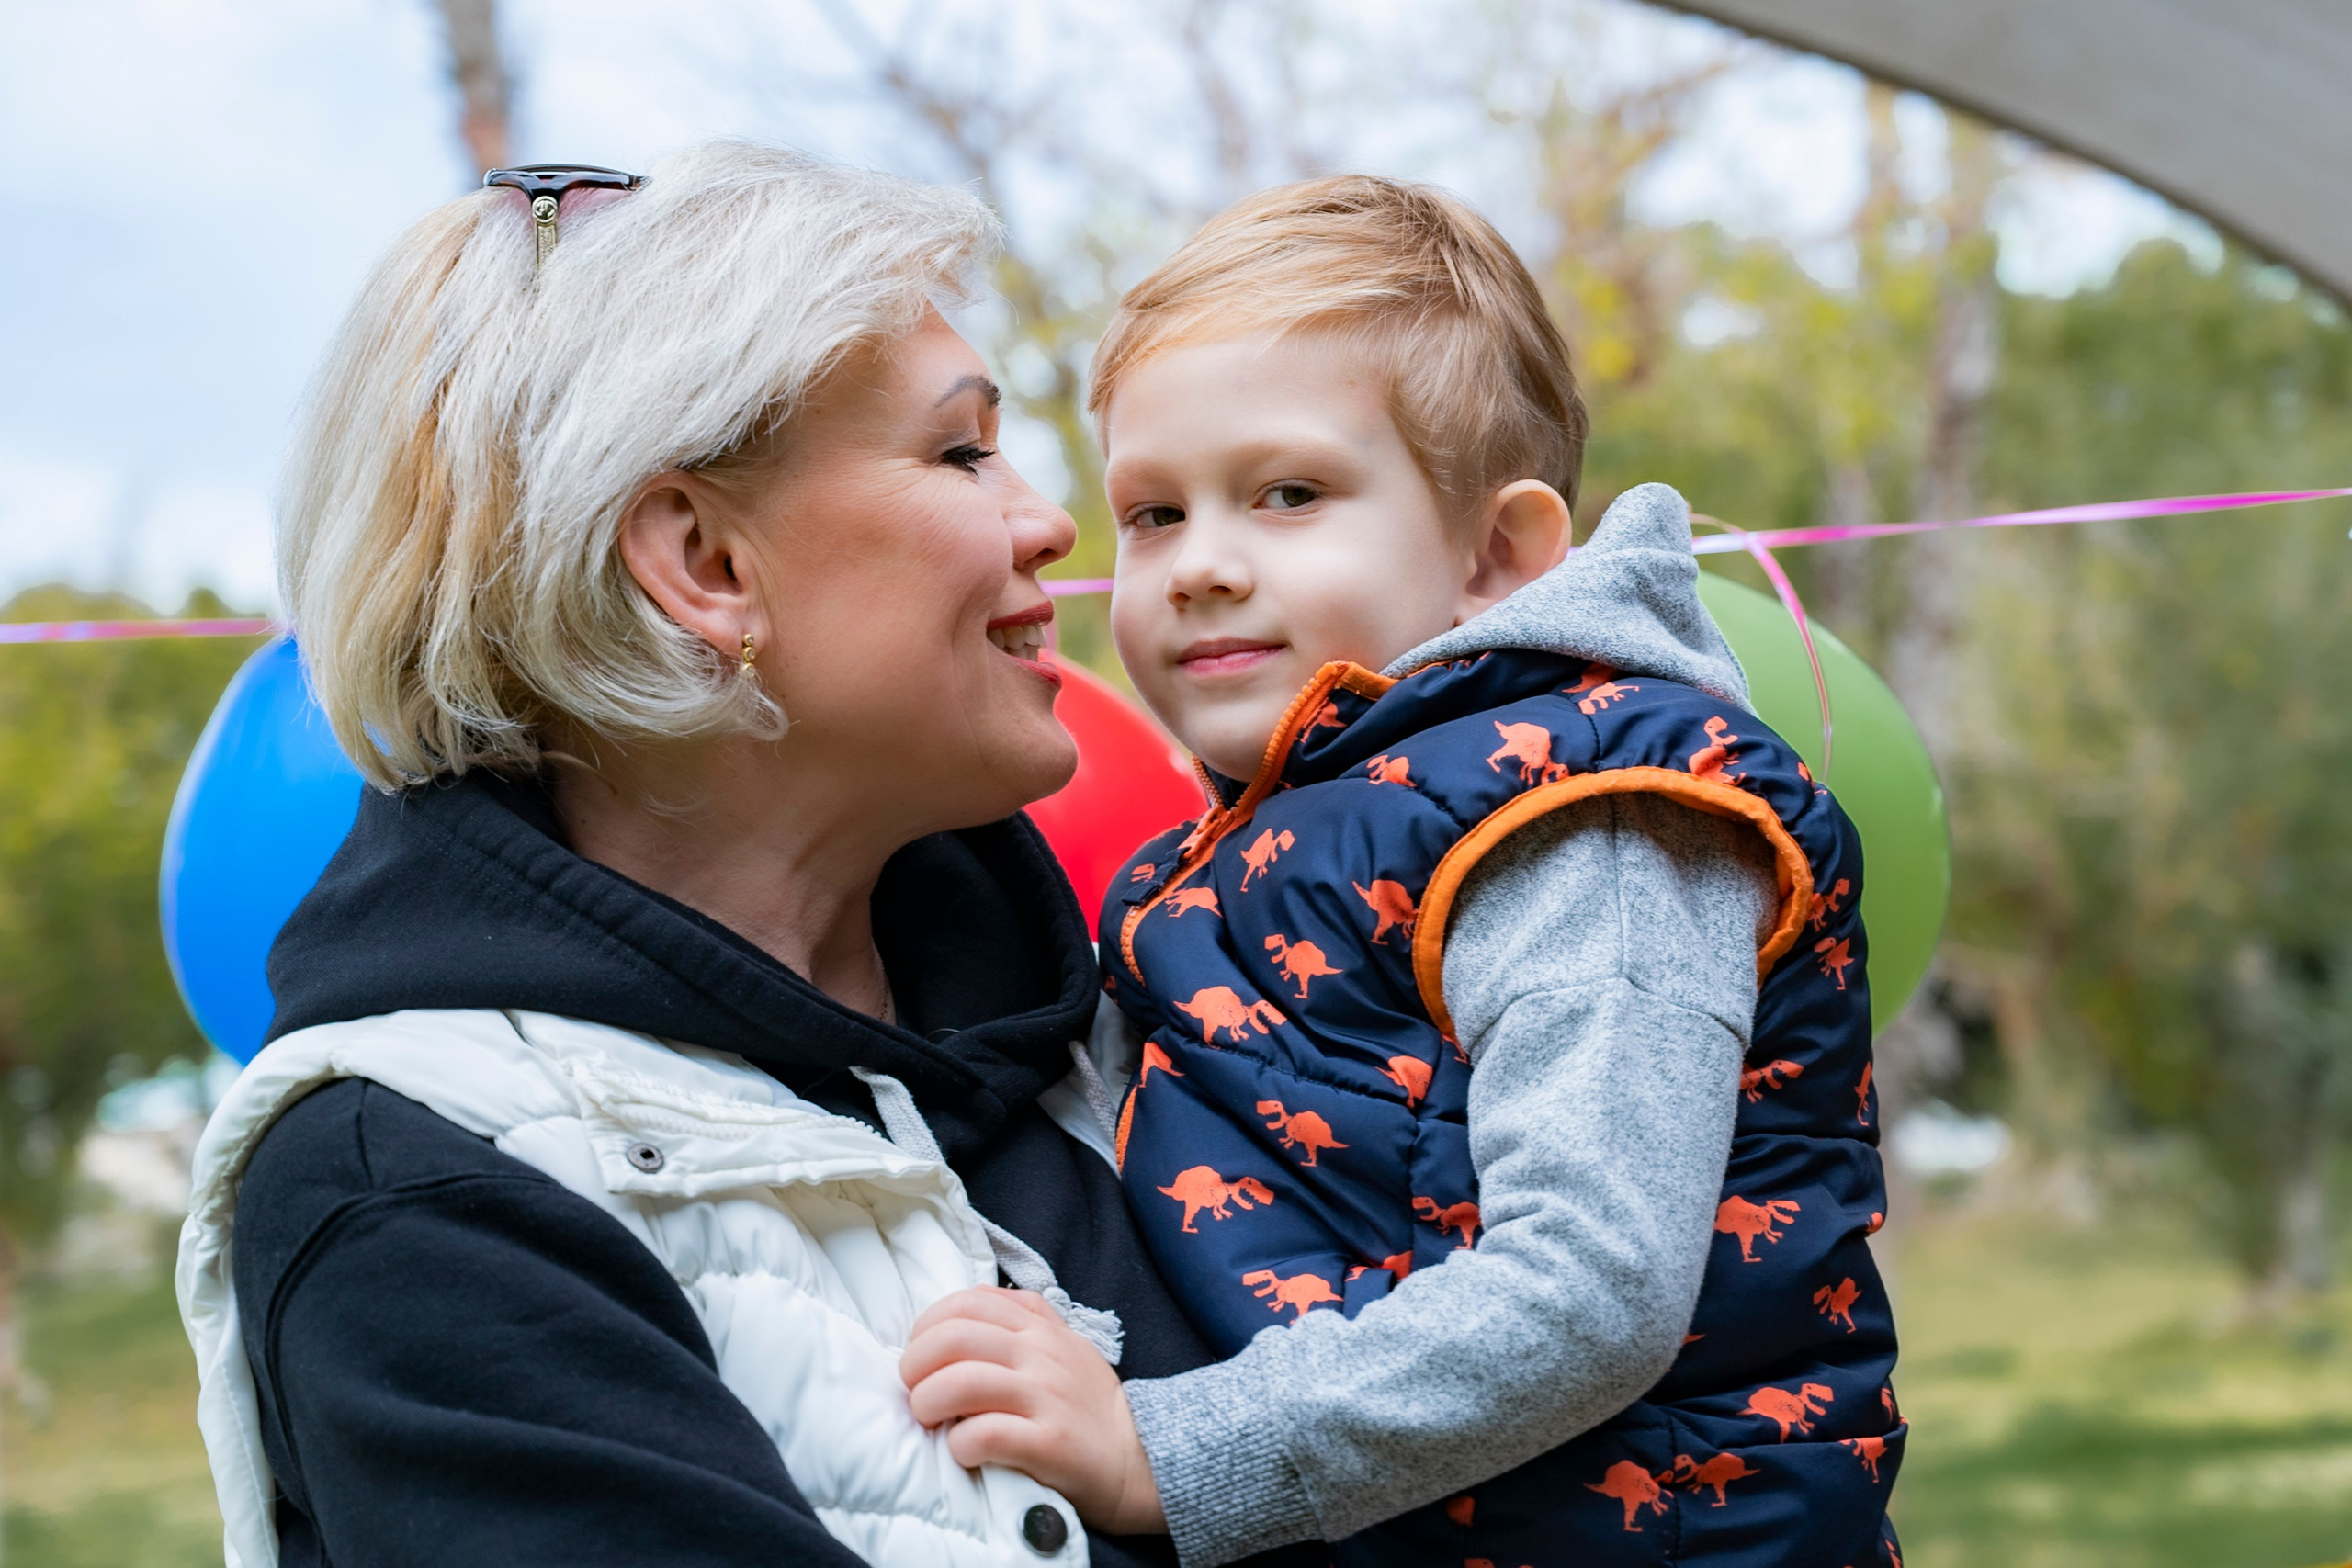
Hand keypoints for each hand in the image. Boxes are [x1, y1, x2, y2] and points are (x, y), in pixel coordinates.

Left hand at [900, 1286, 1166, 1534]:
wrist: (1140, 1457)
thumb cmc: (1089, 1403)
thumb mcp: (1065, 1343)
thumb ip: (1024, 1316)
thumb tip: (969, 1301)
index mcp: (1039, 1328)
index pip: (967, 1303)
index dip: (927, 1326)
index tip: (921, 1356)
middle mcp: (1041, 1355)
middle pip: (953, 1339)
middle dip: (915, 1366)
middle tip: (915, 1392)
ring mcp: (1045, 1397)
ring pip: (961, 1383)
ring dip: (929, 1403)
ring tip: (931, 1421)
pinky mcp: (1049, 1443)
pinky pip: (986, 1434)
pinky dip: (960, 1444)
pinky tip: (963, 1451)